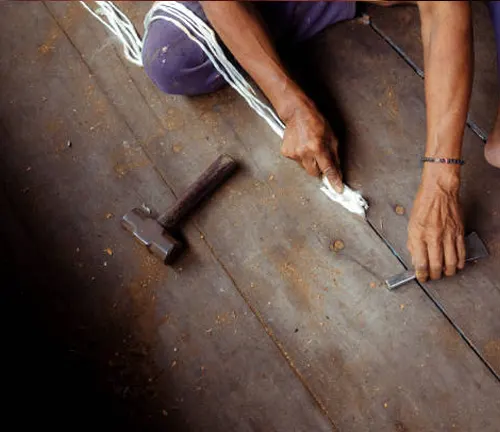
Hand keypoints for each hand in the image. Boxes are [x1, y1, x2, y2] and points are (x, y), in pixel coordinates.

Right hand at [280, 100, 342, 192]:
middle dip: (319, 168)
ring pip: (305, 168)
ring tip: (309, 147)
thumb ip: (334, 156)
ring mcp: (294, 154)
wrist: (297, 113)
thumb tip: (337, 171)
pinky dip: (301, 157)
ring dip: (309, 161)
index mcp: (318, 147)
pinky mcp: (286, 153)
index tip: (338, 189)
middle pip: (314, 173)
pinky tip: (301, 146)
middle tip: (319, 157)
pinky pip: (297, 162)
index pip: (328, 169)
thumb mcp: (331, 136)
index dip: (334, 180)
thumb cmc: (316, 121)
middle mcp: (305, 152)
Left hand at [407, 166, 465, 281]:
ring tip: (445, 273)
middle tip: (433, 277)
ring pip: (451, 262)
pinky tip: (457, 265)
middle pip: (436, 265)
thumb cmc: (423, 205)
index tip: (421, 277)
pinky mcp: (459, 232)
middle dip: (434, 275)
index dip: (421, 274)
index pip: (420, 262)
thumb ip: (413, 243)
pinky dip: (460, 262)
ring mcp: (448, 235)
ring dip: (448, 271)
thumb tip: (415, 259)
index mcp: (418, 234)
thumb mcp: (411, 224)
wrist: (439, 191)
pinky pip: (461, 252)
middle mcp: (433, 236)